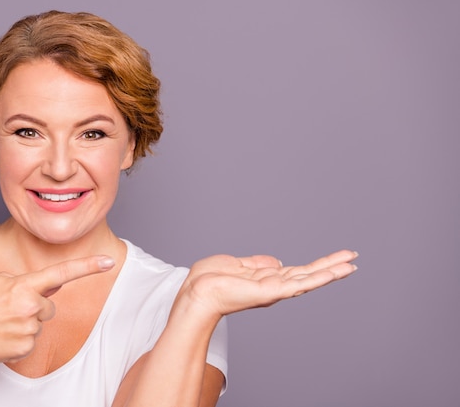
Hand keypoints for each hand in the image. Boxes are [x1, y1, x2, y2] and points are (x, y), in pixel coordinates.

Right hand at [0, 255, 114, 362]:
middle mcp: (30, 307)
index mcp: (24, 285)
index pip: (62, 273)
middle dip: (35, 307)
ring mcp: (28, 330)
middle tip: (9, 309)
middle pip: (49, 307)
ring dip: (26, 323)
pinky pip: (32, 341)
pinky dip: (19, 339)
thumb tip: (54, 285)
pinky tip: (2, 335)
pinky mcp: (24, 349)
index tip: (109, 262)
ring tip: (2, 322)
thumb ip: (30, 282)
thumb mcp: (1, 281)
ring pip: (40, 324)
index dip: (88, 267)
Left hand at [180, 250, 357, 319]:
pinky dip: (317, 279)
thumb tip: (277, 260)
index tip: (337, 258)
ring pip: (308, 279)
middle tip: (354, 259)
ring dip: (331, 272)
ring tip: (351, 266)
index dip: (318, 265)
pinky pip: (298, 284)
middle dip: (332, 266)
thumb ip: (259, 263)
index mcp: (267, 279)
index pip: (298, 270)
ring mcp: (274, 290)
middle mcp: (274, 286)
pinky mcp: (270, 292)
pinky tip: (333, 273)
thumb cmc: (209, 281)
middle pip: (309, 274)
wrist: (196, 292)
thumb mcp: (238, 264)